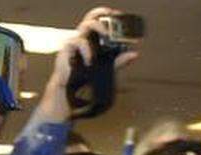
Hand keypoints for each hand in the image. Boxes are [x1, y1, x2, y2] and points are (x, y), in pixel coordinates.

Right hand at [37, 6, 139, 121]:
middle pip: (93, 17)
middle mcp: (85, 38)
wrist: (67, 92)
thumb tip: (134, 54)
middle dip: (104, 15)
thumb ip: (118, 62)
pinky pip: (77, 41)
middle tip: (115, 20)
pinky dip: (86, 49)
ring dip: (99, 27)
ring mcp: (75, 42)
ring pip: (86, 24)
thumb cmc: (84, 79)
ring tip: (107, 35)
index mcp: (93, 41)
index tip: (120, 19)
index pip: (101, 22)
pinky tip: (89, 60)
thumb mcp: (105, 69)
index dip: (110, 18)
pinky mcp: (66, 49)